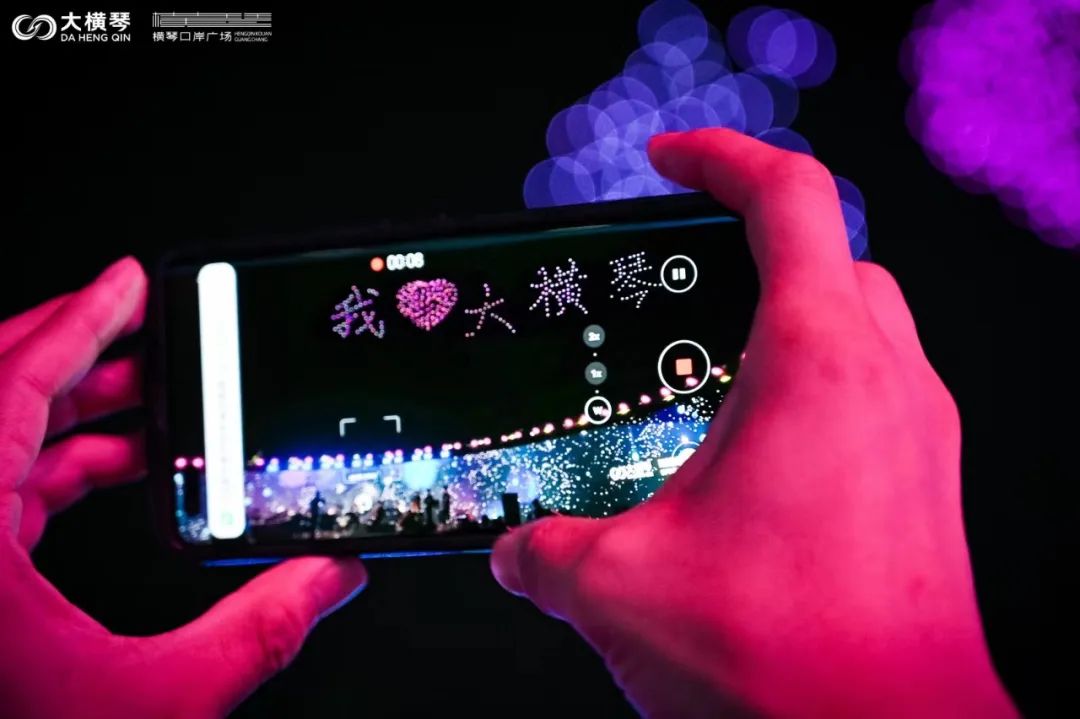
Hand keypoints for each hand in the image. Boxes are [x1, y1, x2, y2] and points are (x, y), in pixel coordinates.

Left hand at [0, 258, 366, 717]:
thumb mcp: (149, 704)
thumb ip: (256, 633)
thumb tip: (332, 579)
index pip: (12, 384)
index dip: (81, 321)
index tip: (127, 281)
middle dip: (83, 360)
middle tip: (156, 337)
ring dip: (74, 418)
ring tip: (154, 406)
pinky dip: (52, 469)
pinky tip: (113, 475)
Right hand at [491, 130, 1018, 718]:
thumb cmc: (789, 665)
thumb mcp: (620, 588)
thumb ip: (548, 551)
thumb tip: (518, 550)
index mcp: (815, 363)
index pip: (788, 195)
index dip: (720, 156)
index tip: (669, 160)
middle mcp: (886, 382)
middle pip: (829, 255)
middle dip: (751, 245)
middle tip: (681, 275)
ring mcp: (919, 434)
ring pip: (859, 325)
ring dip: (784, 326)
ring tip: (705, 377)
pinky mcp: (924, 486)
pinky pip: (870, 397)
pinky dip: (810, 395)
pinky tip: (747, 462)